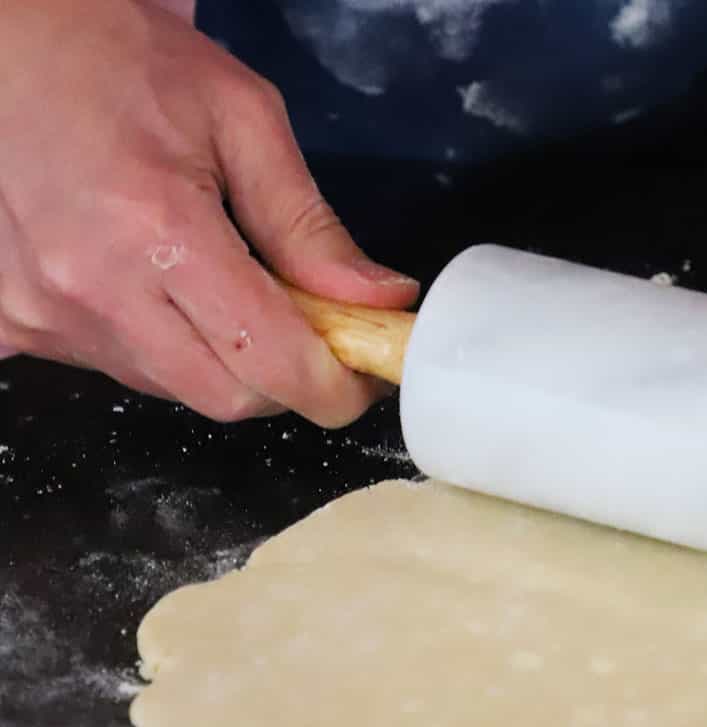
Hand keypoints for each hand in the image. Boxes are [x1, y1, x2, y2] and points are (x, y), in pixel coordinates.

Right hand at [0, 0, 418, 425]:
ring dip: (219, 361)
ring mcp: (44, 312)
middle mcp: (94, 288)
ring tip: (222, 288)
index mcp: (158, 231)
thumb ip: (310, 224)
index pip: (272, 363)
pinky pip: (116, 367)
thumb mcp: (240, 119)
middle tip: (306, 332)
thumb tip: (378, 299)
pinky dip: (159, 347)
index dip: (333, 390)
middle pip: (227, 398)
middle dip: (282, 381)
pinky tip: (154, 288)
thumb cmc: (114, 56)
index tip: (361, 380)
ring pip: (173, 389)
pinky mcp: (13, 323)